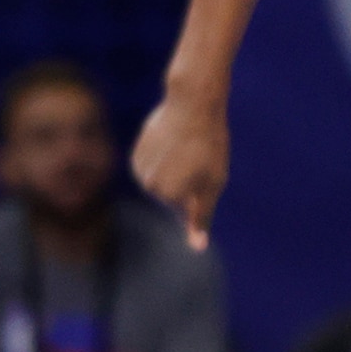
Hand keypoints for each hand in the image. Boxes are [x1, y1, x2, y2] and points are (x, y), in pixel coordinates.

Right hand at [133, 89, 227, 249]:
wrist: (191, 103)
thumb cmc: (210, 145)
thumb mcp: (214, 183)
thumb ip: (202, 217)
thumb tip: (196, 248)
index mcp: (169, 195)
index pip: (189, 207)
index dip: (203, 187)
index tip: (204, 164)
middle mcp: (149, 186)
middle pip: (174, 196)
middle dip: (188, 181)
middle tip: (199, 156)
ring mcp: (139, 169)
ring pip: (163, 181)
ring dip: (176, 169)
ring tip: (186, 147)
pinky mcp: (136, 154)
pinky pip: (154, 167)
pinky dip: (164, 158)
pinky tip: (172, 141)